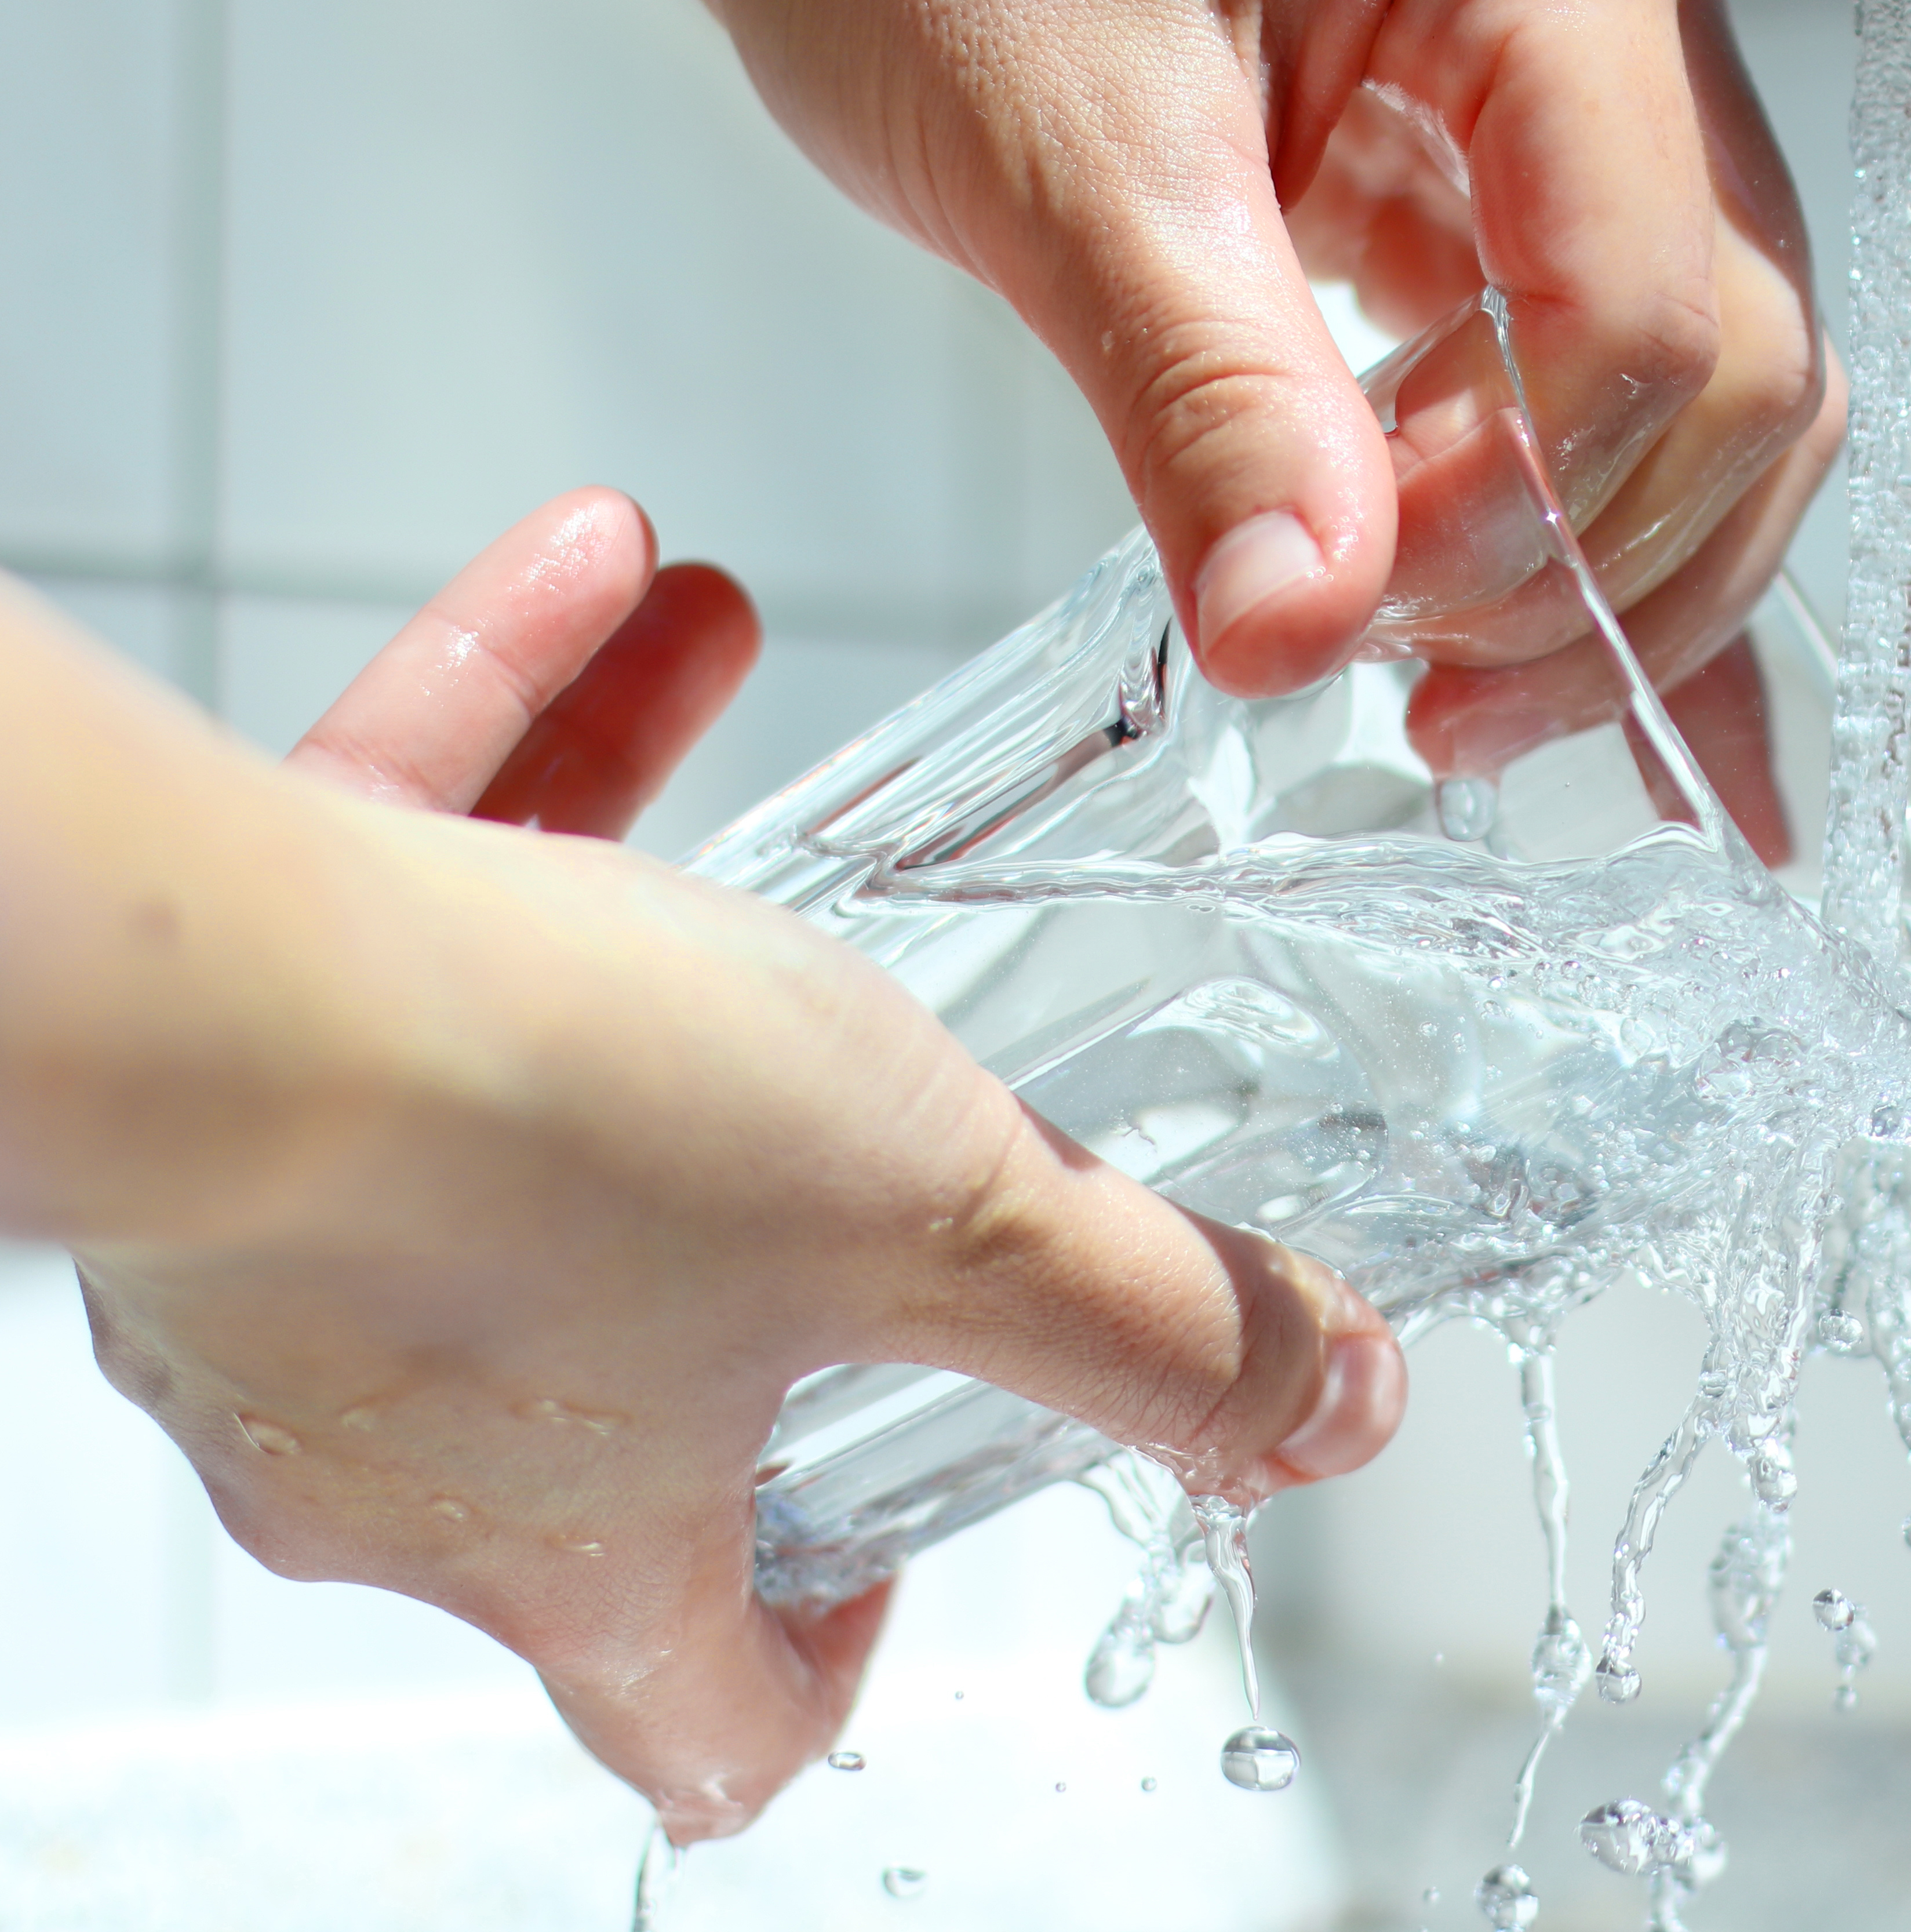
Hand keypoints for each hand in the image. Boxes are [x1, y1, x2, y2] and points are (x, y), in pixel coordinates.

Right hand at [36, 490, 1404, 1840]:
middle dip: (763, 1188)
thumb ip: (1150, 1319)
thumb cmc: (543, 1139)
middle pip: (619, 1368)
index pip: (708, 1713)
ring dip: (639, 875)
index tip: (901, 1512)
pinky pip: (388, 898)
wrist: (198, 977)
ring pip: (503, 1072)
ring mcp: (288, 1254)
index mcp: (584, 1540)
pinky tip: (613, 575)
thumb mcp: (950, 1222)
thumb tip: (1333, 1404)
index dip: (827, 1648)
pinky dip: (506, 756)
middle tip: (856, 1073)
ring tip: (737, 657)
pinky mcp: (213, 1076)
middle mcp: (403, 1431)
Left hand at [628, 0, 1846, 705]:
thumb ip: (1208, 400)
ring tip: (1444, 694)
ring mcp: (1618, 89)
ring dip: (1618, 586)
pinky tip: (1637, 716)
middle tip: (1399, 675)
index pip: (1638, 297)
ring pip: (1734, 409)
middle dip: (1586, 565)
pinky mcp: (1559, 185)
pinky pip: (1650, 401)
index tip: (1348, 604)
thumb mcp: (1058, 152)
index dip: (1514, 502)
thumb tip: (1303, 630)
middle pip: (1735, 369)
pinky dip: (1629, 561)